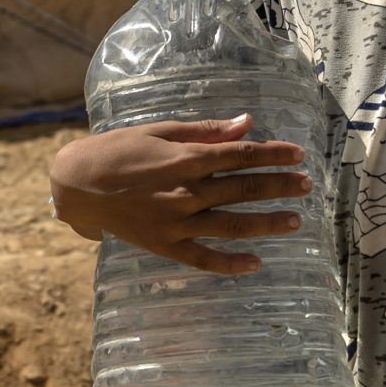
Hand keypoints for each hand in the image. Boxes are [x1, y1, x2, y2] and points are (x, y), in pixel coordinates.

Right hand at [48, 115, 310, 273]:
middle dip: (280, 185)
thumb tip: (246, 122)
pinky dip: (231, 264)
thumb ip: (205, 131)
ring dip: (267, 223)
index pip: (241, 155)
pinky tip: (256, 263)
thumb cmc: (118, 150)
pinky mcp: (166, 246)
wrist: (77, 184)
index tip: (299, 154)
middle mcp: (186, 193)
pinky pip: (205, 259)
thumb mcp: (160, 131)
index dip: (273, 154)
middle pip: (244, 189)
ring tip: (295, 220)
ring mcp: (177, 223)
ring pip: (233, 225)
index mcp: (185, 159)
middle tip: (307, 184)